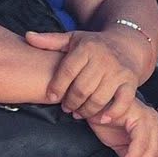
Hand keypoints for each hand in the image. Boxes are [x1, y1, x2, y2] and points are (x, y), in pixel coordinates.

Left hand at [24, 26, 144, 119]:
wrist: (126, 45)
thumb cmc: (94, 45)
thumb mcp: (72, 39)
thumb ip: (50, 41)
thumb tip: (27, 37)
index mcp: (86, 48)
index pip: (67, 71)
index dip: (56, 87)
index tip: (51, 97)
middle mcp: (103, 59)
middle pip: (81, 89)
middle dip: (70, 102)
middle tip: (66, 108)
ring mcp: (118, 71)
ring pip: (98, 99)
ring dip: (86, 111)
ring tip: (78, 113)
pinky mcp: (131, 82)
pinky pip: (121, 102)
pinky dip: (111, 114)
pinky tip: (100, 119)